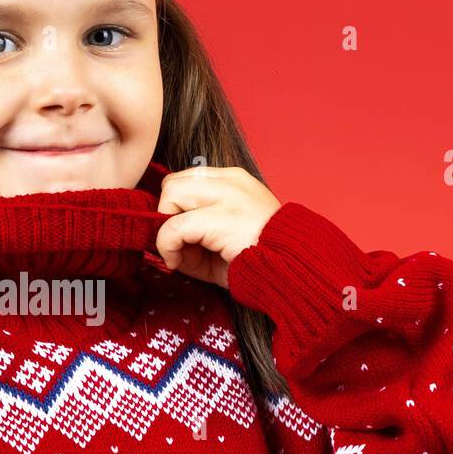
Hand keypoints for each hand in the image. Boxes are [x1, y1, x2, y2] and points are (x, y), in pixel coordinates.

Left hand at [155, 165, 281, 288]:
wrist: (292, 273)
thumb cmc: (258, 261)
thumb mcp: (222, 238)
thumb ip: (193, 231)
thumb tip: (160, 238)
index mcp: (234, 182)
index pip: (186, 180)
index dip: (175, 208)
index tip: (183, 236)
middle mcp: (231, 181)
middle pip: (173, 182)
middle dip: (166, 215)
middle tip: (180, 244)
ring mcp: (228, 195)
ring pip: (170, 194)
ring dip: (166, 229)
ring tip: (181, 254)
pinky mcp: (221, 217)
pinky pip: (173, 226)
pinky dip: (167, 247)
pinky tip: (178, 262)